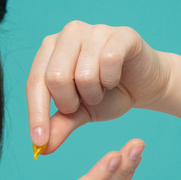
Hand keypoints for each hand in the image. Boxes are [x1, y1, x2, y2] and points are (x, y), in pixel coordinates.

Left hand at [26, 21, 168, 153]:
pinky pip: (109, 62)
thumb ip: (59, 126)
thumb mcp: (79, 113)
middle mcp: (68, 34)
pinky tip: (115, 79)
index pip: (35, 82)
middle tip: (84, 102)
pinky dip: (111, 80)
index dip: (37, 114)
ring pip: (83, 74)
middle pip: (56, 77)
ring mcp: (95, 30)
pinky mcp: (121, 34)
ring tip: (102, 89)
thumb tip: (41, 149)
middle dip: (70, 102)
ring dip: (94, 94)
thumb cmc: (107, 95)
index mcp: (50, 49)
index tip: (40, 142)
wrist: (144, 86)